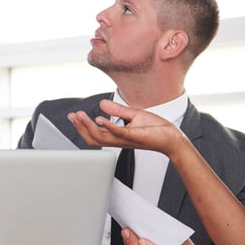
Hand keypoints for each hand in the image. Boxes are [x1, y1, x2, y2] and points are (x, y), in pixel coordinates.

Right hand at [68, 99, 183, 153]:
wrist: (173, 137)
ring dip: (88, 126)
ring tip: (80, 116)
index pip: (95, 133)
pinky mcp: (135, 136)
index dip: (82, 126)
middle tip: (72, 116)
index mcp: (118, 136)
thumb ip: (117, 111)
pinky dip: (107, 126)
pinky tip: (99, 118)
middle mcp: (119, 140)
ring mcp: (126, 139)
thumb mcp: (134, 115)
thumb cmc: (157, 129)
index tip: (73, 115)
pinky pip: (117, 133)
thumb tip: (102, 104)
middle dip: (81, 127)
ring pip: (101, 137)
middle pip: (93, 138)